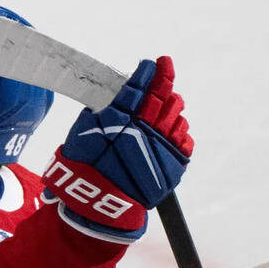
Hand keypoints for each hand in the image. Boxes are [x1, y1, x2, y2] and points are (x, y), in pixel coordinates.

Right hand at [44, 56, 193, 239]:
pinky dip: (177, 132)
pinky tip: (167, 132)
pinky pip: (184, 139)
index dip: (149, 72)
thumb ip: (103, 108)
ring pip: (177, 115)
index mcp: (121, 117)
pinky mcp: (174, 164)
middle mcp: (145, 128)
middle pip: (163, 96)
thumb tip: (120, 91)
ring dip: (170, 107)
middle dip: (163, 84)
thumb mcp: (84, 130)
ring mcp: (162, 146)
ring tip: (162, 108)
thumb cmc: (85, 166)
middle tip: (162, 74)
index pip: (140, 86)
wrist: (101, 204)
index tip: (154, 63)